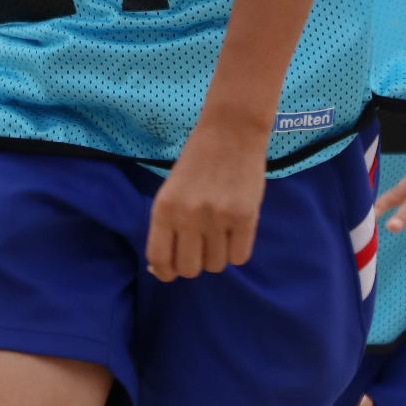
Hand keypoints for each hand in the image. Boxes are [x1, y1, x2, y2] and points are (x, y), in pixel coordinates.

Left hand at [146, 119, 267, 280]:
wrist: (230, 132)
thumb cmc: (196, 163)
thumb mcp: (171, 192)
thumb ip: (166, 227)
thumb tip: (161, 269)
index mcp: (164, 209)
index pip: (160, 259)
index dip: (165, 272)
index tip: (171, 272)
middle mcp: (188, 216)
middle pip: (189, 269)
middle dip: (194, 265)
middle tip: (199, 249)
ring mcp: (218, 218)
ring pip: (216, 265)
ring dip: (217, 256)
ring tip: (219, 233)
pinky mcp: (245, 217)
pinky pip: (240, 257)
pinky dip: (237, 251)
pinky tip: (235, 233)